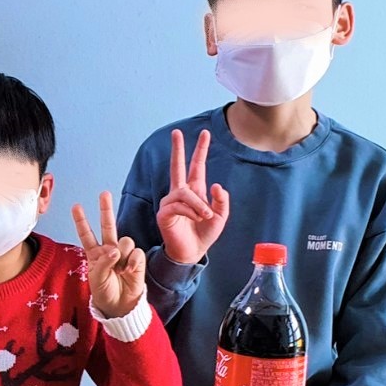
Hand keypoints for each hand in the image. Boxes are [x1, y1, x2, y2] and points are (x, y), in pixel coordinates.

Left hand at [72, 192, 145, 319]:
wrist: (121, 305)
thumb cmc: (105, 292)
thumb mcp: (96, 279)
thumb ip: (103, 262)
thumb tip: (115, 249)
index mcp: (94, 253)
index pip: (87, 234)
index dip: (81, 221)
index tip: (76, 206)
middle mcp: (109, 249)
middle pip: (107, 226)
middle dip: (106, 209)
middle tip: (104, 194)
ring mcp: (123, 253)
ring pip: (124, 240)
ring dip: (122, 253)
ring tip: (120, 269)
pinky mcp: (137, 259)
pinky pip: (136, 252)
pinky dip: (132, 261)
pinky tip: (129, 271)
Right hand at [157, 129, 229, 264]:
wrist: (192, 252)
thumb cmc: (204, 234)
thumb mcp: (220, 216)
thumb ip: (221, 200)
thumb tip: (215, 184)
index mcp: (194, 191)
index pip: (196, 166)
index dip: (200, 150)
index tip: (205, 133)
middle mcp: (179, 193)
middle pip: (177, 166)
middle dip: (177, 149)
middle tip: (176, 132)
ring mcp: (170, 202)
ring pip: (185, 193)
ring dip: (199, 205)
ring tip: (206, 216)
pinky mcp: (164, 213)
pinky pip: (179, 205)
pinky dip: (191, 212)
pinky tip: (196, 219)